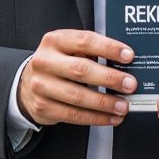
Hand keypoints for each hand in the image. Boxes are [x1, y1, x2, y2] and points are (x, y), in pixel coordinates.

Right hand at [17, 29, 136, 126]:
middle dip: (109, 78)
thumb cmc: (57, 63)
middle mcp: (45, 61)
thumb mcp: (68, 48)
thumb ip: (91, 50)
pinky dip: (96, 118)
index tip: (128, 55)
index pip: (84, 41)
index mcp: (54, 41)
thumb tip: (124, 62)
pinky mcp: (43, 106)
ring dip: (105, 103)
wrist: (28, 83)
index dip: (108, 48)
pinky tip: (110, 118)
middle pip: (81, 70)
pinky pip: (73, 115)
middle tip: (130, 84)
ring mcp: (41, 85)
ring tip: (123, 106)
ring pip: (78, 96)